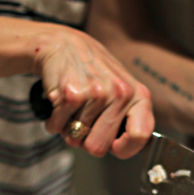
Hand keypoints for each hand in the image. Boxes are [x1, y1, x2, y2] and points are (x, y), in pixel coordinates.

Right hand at [34, 26, 153, 158]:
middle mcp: (120, 94)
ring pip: (75, 139)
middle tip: (84, 121)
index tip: (114, 145)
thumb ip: (130, 121)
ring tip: (73, 107)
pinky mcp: (72, 94)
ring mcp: (96, 94)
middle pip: (99, 148)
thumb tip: (127, 149)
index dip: (124, 148)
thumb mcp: (122, 92)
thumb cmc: (94, 74)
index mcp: (139, 96)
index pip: (139, 137)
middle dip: (86, 141)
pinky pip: (58, 128)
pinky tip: (60, 102)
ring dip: (68, 128)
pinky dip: (54, 121)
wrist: (64, 45)